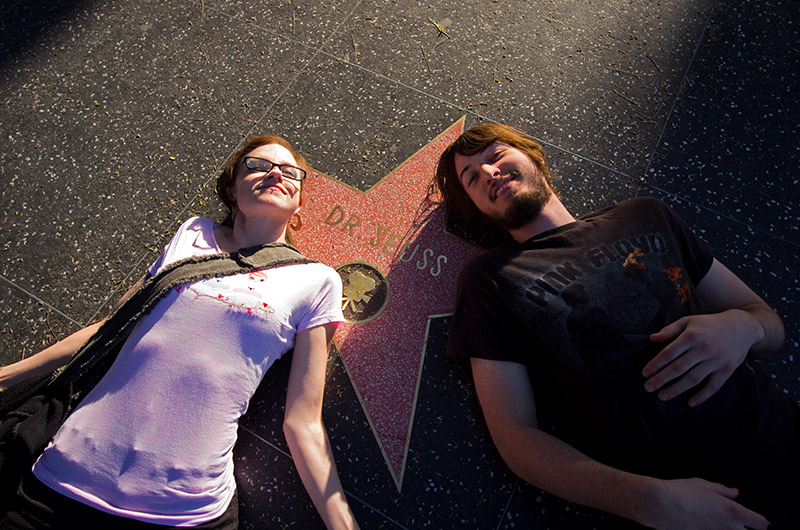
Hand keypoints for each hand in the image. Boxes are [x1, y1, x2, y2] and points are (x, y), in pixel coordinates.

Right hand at [637, 477, 768, 529]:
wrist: (660, 506)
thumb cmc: (680, 492)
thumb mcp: (703, 485)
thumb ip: (723, 490)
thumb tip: (734, 493)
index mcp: (733, 511)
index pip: (761, 524)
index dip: (760, 522)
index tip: (755, 520)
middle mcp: (728, 528)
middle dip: (742, 528)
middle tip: (731, 521)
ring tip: (713, 521)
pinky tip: (702, 525)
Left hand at [642, 310, 763, 405]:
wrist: (742, 326)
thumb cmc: (709, 324)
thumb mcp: (689, 321)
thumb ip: (670, 330)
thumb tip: (652, 338)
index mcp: (691, 335)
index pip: (669, 353)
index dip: (656, 364)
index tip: (645, 374)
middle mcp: (703, 348)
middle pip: (678, 368)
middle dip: (661, 379)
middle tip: (648, 388)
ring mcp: (716, 360)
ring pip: (693, 379)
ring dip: (676, 389)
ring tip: (662, 396)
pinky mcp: (727, 369)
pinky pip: (713, 386)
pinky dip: (702, 396)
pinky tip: (690, 403)